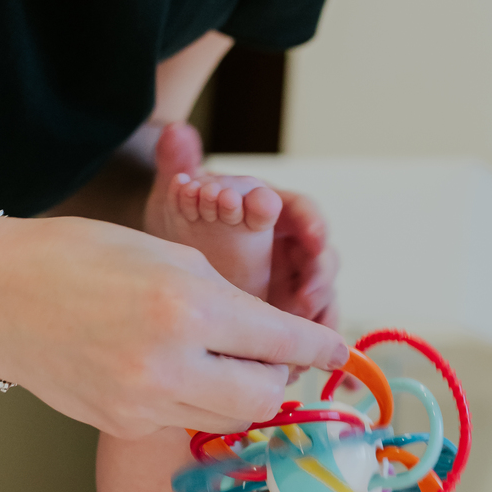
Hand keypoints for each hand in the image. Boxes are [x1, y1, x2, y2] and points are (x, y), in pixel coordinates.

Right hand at [0, 213, 347, 437]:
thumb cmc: (81, 257)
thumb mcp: (168, 256)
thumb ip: (229, 300)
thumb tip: (275, 338)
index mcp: (189, 307)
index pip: (283, 341)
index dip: (319, 348)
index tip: (337, 352)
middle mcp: (171, 363)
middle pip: (265, 398)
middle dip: (278, 378)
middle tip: (268, 355)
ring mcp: (143, 402)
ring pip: (228, 418)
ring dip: (237, 392)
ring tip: (215, 358)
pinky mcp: (121, 425)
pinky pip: (182, 420)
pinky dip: (191, 399)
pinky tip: (166, 368)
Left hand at [140, 125, 338, 326]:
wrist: (170, 253)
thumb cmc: (181, 219)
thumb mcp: (175, 194)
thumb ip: (177, 164)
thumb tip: (174, 131)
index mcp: (272, 209)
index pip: (303, 211)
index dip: (313, 225)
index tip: (315, 238)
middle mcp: (288, 243)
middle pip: (321, 257)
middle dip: (320, 276)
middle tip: (307, 294)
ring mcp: (289, 279)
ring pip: (320, 294)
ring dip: (319, 312)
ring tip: (306, 330)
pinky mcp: (284, 311)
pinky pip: (305, 328)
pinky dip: (306, 341)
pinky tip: (298, 360)